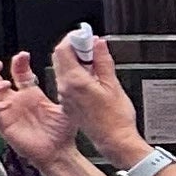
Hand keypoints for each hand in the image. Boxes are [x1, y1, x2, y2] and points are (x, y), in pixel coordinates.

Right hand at [0, 50, 72, 170]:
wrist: (60, 153)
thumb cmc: (62, 132)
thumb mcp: (65, 106)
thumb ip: (65, 89)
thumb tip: (73, 73)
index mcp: (30, 93)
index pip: (18, 71)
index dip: (18, 62)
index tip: (23, 55)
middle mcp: (16, 101)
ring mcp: (8, 112)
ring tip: (3, 83)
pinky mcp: (4, 125)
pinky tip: (3, 105)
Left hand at [52, 29, 145, 161]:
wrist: (114, 140)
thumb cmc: (115, 118)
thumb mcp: (113, 84)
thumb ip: (103, 61)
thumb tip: (99, 44)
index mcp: (74, 81)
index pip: (64, 50)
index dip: (74, 38)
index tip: (86, 35)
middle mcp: (65, 88)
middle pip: (60, 58)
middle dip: (75, 47)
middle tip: (91, 45)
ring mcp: (65, 97)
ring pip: (64, 69)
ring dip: (76, 60)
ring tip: (95, 60)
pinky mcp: (69, 103)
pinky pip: (67, 81)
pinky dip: (77, 72)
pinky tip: (92, 75)